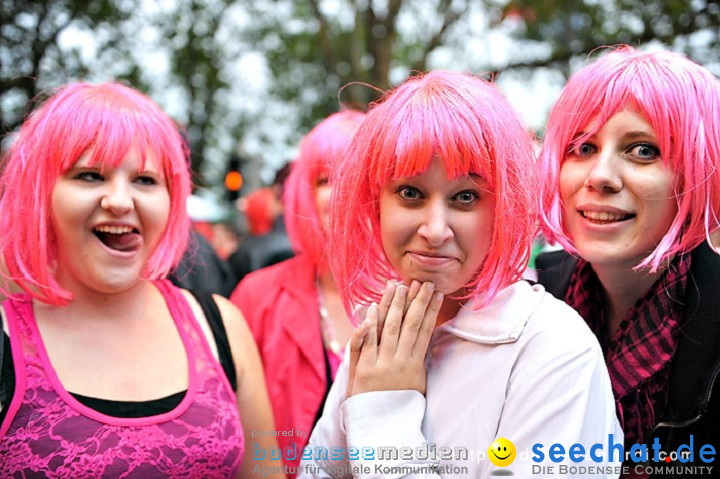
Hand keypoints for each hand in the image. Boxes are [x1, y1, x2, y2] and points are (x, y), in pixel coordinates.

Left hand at [346, 281, 442, 396]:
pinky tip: (373, 306)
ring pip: (390, 328)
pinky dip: (370, 323)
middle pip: (410, 325)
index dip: (431, 311)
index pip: (425, 331)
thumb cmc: (398, 405)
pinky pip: (368, 342)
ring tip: (400, 285)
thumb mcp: (415, 383)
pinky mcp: (365, 369)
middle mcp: (400, 362)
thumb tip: (424, 337)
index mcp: (415, 365)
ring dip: (395, 305)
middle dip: (417, 301)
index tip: (437, 293)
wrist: (380, 427)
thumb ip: (417, 359)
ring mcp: (383, 365)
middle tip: (423, 282)